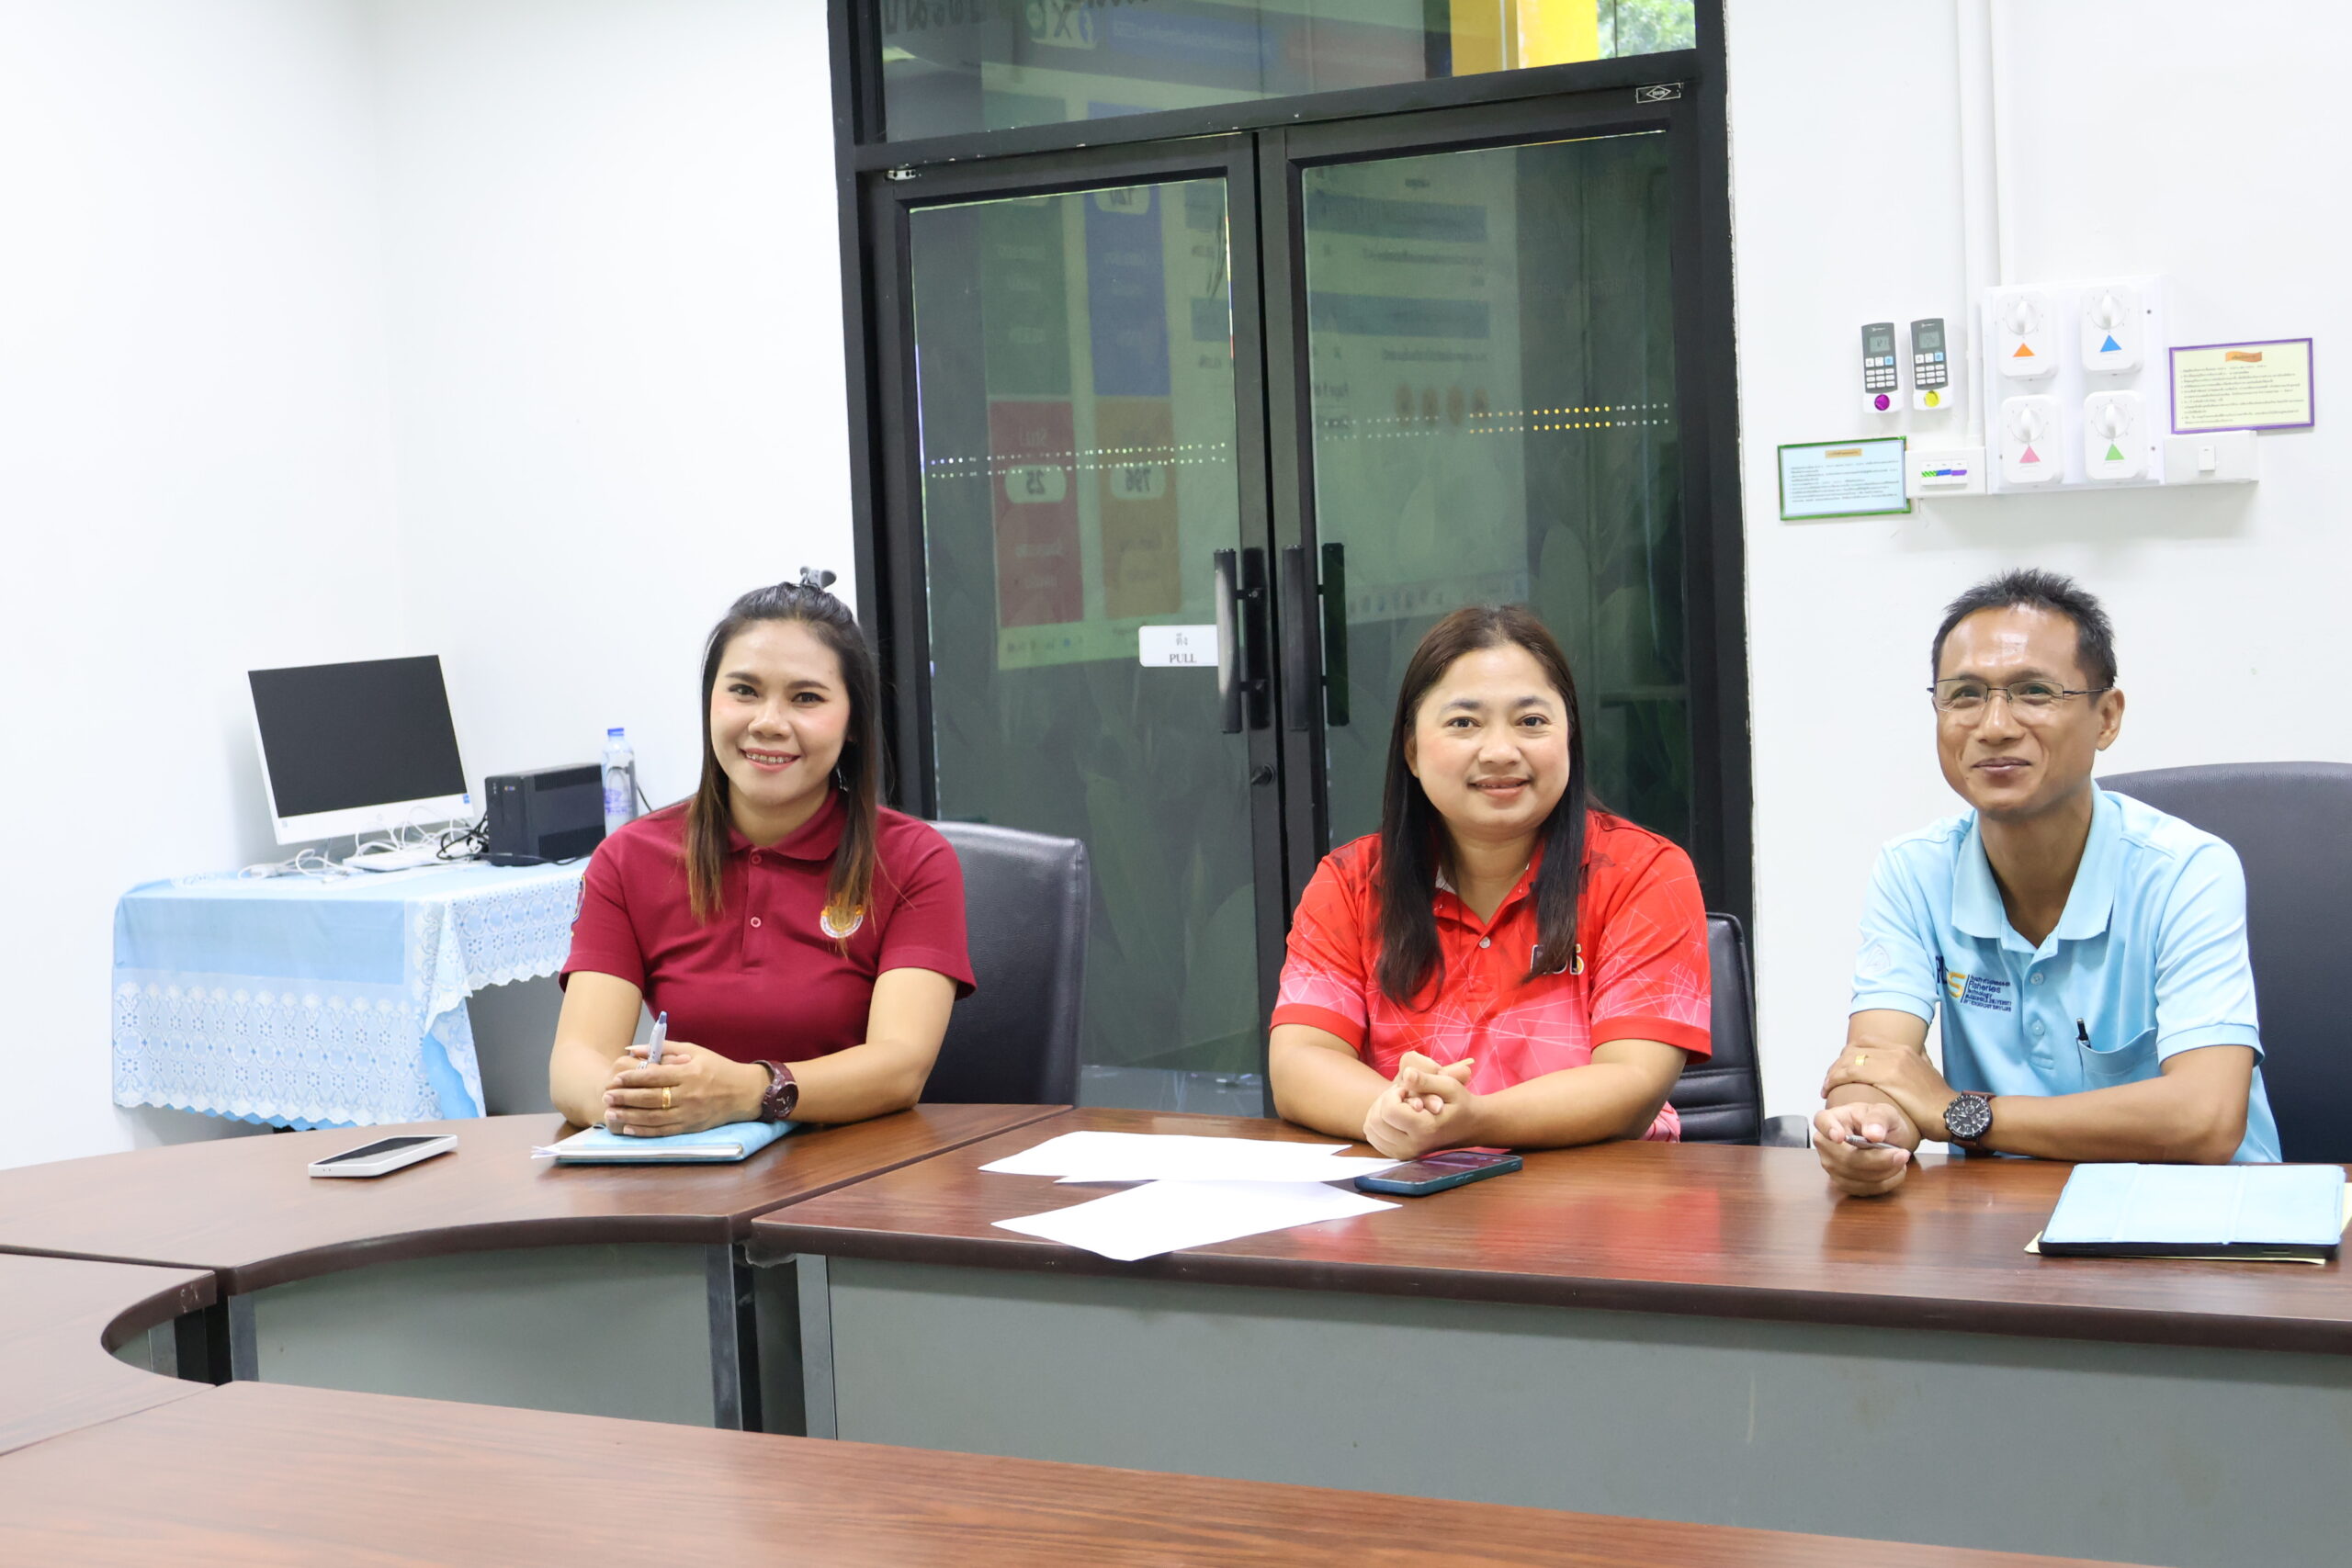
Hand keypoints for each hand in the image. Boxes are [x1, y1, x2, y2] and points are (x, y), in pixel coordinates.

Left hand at [603, 1041, 762, 1136]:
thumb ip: (663, 1049)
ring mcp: (690, 1113)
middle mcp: (689, 1095)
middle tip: (607, 1095)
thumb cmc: (718, 1068)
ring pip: (654, 1117)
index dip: (633, 1078)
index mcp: (689, 1073)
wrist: (745, 1093)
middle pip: (651, 1098)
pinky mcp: (691, 1127)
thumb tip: (634, 1049)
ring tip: (611, 1112)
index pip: (655, 1076)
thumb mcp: (694, 1052)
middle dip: (626, 1097)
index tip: (615, 1079)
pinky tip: (628, 1128)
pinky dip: (644, 1131)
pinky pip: (663, 1131)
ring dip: (629, 1115)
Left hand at [1362, 1053, 1477, 1159]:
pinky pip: (1373, 1137)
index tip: (1407, 1089)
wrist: (1469, 1127)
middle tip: (1402, 1095)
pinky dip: (1377, 1123)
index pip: (1389, 1110)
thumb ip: (1426, 1080)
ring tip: (1398, 1105)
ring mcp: (1404, 1153)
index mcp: (1425, 1128)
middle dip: (1384, 1101)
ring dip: (1379, 1111)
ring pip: (1370, 1129)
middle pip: (1375, 1120)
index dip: (1393, 1093)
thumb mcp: (1449, 1086)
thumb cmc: (1459, 1103)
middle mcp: (1412, 1145)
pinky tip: (1393, 1116)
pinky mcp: (1398, 1155)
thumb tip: (1406, 1074)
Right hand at [1812, 1101, 1918, 1197]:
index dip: (1829, 1130)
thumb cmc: (1880, 1122)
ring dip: (1885, 1172)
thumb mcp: (1885, 1112)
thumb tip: (1873, 1134)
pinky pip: (1862, 1189)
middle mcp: (1825, 1142)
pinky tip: (1895, 1172)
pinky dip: (1884, 1183)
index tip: (1840, 1137)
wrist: (1885, 1138)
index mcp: (1832, 1118)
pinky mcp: (1841, 1182)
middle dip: (1878, 1160)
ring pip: (1855, 1176)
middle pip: (1845, 1157)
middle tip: (1902, 1154)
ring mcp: (1830, 1164)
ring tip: (1901, 1160)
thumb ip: (1879, 1118)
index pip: (1822, 1121)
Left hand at [1821, 1043, 1954, 1138]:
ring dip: (1833, 1072)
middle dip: (1838, 1063)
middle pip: (1854, 1048)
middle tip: (1830, 1078)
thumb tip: (1914, 1055)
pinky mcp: (1888, 1077)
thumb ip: (1916, 1060)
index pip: (1866, 1043)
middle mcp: (1897, 1051)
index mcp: (1903, 1049)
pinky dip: (1836, 1080)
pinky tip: (1830, 1089)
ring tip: (1827, 1086)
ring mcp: (1892, 1062)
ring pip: (1849, 1060)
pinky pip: (1852, 1073)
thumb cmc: (1937, 1101)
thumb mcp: (1927, 1072)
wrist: (1952, 1113)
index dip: (1849, 1054)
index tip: (1841, 1069)